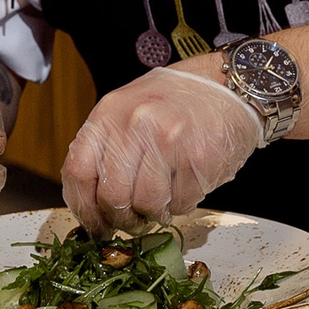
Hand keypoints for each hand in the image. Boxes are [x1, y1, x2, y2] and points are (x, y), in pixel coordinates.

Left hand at [61, 62, 263, 234]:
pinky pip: (180, 203)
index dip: (83, 208)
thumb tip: (89, 198)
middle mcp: (136, 124)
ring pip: (146, 205)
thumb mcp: (130, 107)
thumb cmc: (179, 98)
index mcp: (111, 112)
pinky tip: (186, 184)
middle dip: (122, 219)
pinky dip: (181, 204)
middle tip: (132, 221)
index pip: (78, 171)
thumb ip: (107, 146)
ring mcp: (169, 141)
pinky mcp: (199, 159)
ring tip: (162, 201)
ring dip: (153, 214)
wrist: (231, 84)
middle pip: (112, 197)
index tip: (94, 224)